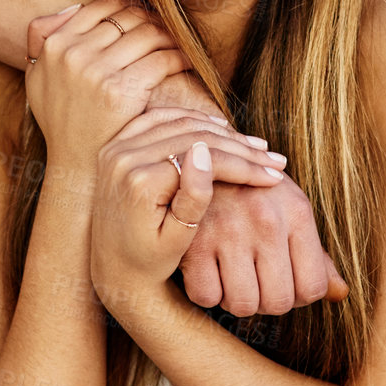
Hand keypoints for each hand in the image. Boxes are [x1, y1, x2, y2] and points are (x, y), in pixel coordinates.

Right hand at [24, 0, 188, 171]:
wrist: (77, 164)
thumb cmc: (61, 120)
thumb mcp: (36, 78)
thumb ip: (41, 39)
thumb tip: (74, 8)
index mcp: (55, 45)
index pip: (103, 7)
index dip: (130, 6)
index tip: (145, 16)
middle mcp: (73, 54)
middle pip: (129, 18)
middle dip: (154, 19)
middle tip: (169, 28)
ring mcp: (98, 72)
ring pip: (149, 34)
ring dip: (170, 36)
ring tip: (179, 43)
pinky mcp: (122, 91)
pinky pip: (161, 60)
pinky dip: (179, 57)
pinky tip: (186, 62)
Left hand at [90, 109, 288, 309]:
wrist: (111, 266)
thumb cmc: (149, 263)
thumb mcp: (175, 242)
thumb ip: (192, 201)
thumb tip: (205, 156)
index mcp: (139, 182)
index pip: (203, 159)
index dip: (244, 166)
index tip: (274, 176)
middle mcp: (123, 158)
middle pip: (194, 136)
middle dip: (240, 148)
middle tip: (274, 159)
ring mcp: (118, 147)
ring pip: (180, 123)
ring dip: (222, 131)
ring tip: (256, 147)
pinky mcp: (118, 144)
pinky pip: (161, 118)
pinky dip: (194, 120)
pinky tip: (221, 130)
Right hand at [180, 177, 349, 315]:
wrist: (197, 157)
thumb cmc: (251, 191)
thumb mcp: (290, 209)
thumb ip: (316, 254)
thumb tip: (339, 293)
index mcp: (297, 212)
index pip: (313, 287)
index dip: (298, 294)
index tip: (282, 280)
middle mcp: (267, 221)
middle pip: (279, 302)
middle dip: (267, 300)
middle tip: (255, 280)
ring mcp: (228, 231)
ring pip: (243, 305)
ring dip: (236, 299)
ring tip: (231, 275)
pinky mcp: (192, 241)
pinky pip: (206, 296)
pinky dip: (206, 291)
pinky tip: (207, 270)